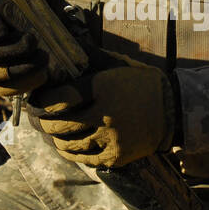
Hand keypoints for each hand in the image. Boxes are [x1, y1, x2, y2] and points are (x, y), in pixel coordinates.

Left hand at [30, 63, 176, 167]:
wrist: (173, 109)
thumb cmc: (141, 84)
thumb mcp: (117, 66)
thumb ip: (91, 61)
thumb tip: (64, 50)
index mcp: (102, 88)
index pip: (59, 98)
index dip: (41, 101)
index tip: (35, 100)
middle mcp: (104, 115)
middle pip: (59, 124)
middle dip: (43, 123)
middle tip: (37, 119)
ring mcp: (110, 139)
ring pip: (69, 144)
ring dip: (55, 139)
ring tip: (52, 133)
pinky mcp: (116, 156)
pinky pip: (85, 159)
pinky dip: (71, 153)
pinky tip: (66, 147)